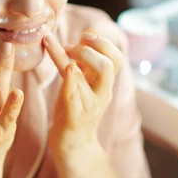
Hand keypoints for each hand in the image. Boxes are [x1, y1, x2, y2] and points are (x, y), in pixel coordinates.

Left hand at [43, 29, 121, 156]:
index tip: (86, 34)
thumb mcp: (84, 81)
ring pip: (91, 78)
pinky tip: (66, 68)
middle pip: (108, 65)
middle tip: (71, 46)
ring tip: (61, 50)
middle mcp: (101, 94)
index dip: (103, 43)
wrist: (73, 144)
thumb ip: (86, 61)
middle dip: (89, 50)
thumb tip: (90, 33)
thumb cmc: (76, 108)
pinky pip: (74, 97)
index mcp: (105, 84)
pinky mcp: (74, 117)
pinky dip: (70, 81)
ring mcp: (89, 106)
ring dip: (75, 59)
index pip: (116, 58)